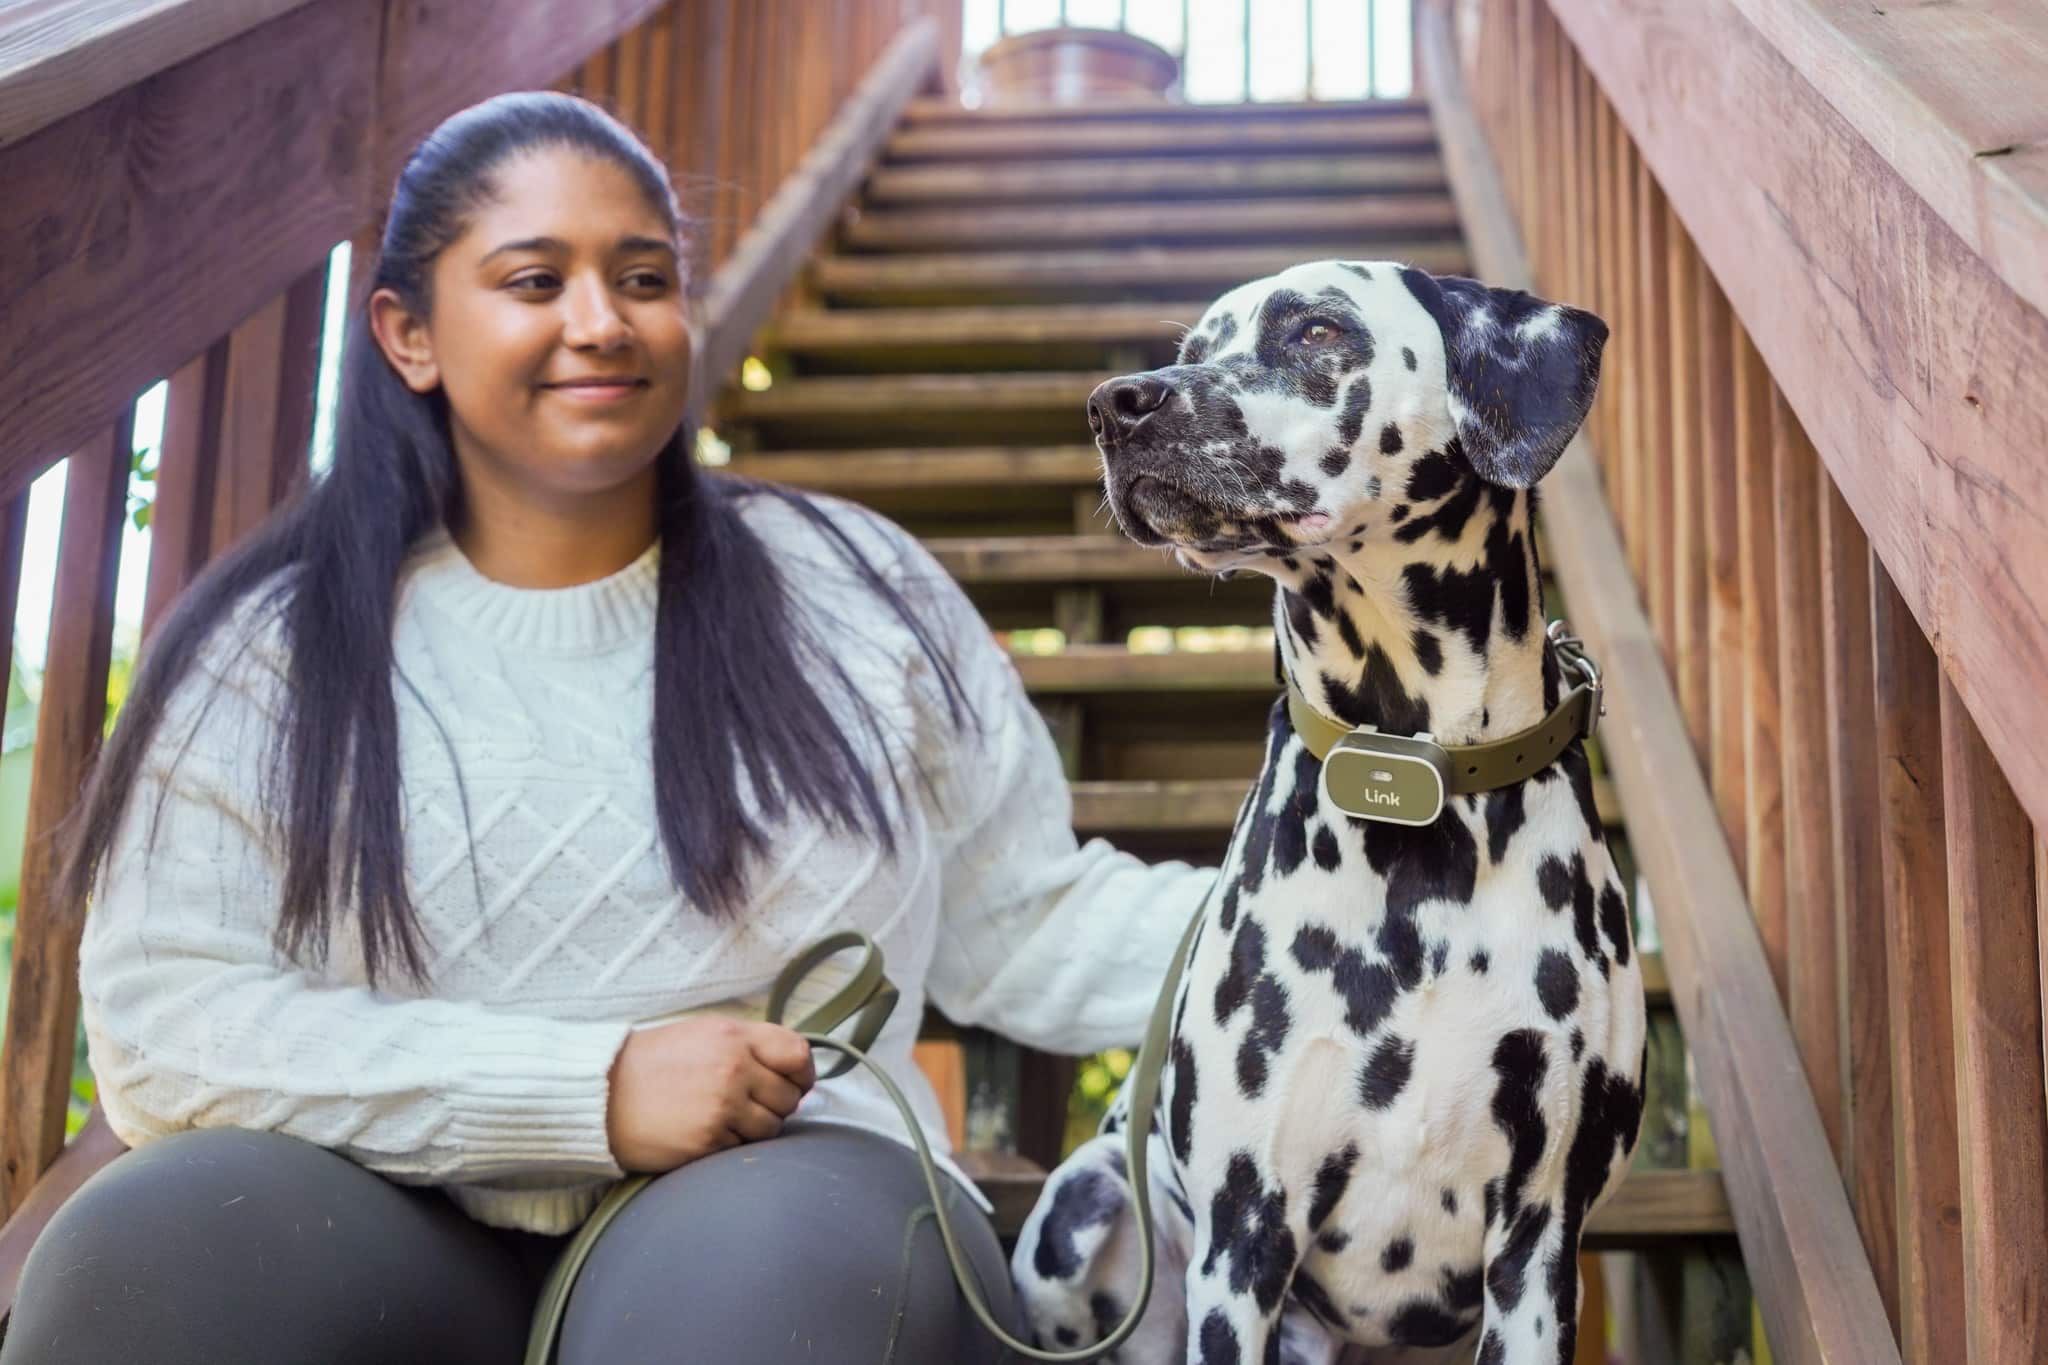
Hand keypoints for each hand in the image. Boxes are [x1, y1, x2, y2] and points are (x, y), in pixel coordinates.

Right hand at [604, 1015, 815, 1171]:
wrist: (601, 1094)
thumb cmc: (650, 1064)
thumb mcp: (702, 1034)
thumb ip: (747, 1045)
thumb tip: (791, 1067)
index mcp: (734, 1036)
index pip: (797, 1053)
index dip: (803, 1073)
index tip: (796, 1082)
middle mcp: (734, 1068)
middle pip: (789, 1096)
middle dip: (777, 1105)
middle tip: (750, 1105)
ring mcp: (722, 1106)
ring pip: (772, 1127)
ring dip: (755, 1128)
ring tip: (724, 1119)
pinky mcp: (708, 1140)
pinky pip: (743, 1148)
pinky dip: (730, 1145)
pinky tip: (704, 1132)